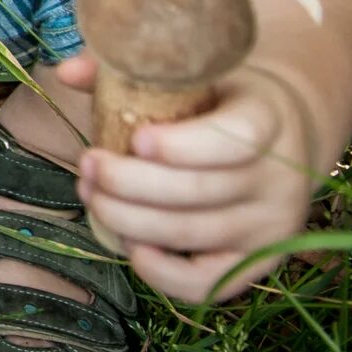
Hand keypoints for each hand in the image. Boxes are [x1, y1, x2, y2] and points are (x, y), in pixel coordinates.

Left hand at [60, 55, 316, 302]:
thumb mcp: (194, 73)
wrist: (282, 138)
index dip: (184, 145)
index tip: (137, 140)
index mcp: (268, 119)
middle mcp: (279, 178)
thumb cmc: (221, 99)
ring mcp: (271, 226)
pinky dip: (163, 274)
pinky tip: (131, 247)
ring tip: (91, 195)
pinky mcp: (256, 261)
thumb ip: (133, 69)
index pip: (237, 139)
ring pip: (193, 233)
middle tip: (88, 165)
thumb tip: (68, 72)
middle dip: (129, 183)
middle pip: (199, 191)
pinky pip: (208, 282)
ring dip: (129, 220)